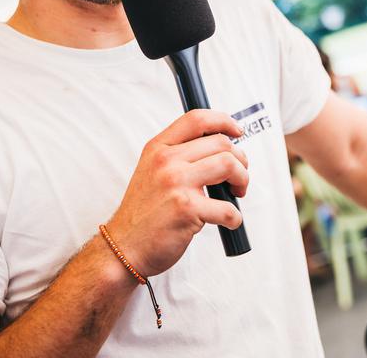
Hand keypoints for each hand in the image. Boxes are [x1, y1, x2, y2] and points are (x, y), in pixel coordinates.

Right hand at [105, 109, 247, 276]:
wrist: (124, 247)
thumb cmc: (144, 212)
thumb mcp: (152, 171)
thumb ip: (178, 155)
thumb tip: (220, 146)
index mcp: (158, 148)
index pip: (197, 119)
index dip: (223, 120)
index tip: (237, 131)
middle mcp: (166, 161)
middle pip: (221, 143)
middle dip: (240, 160)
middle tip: (238, 177)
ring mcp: (176, 184)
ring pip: (229, 166)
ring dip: (243, 180)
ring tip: (237, 193)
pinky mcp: (187, 209)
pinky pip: (228, 208)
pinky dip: (235, 217)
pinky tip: (229, 221)